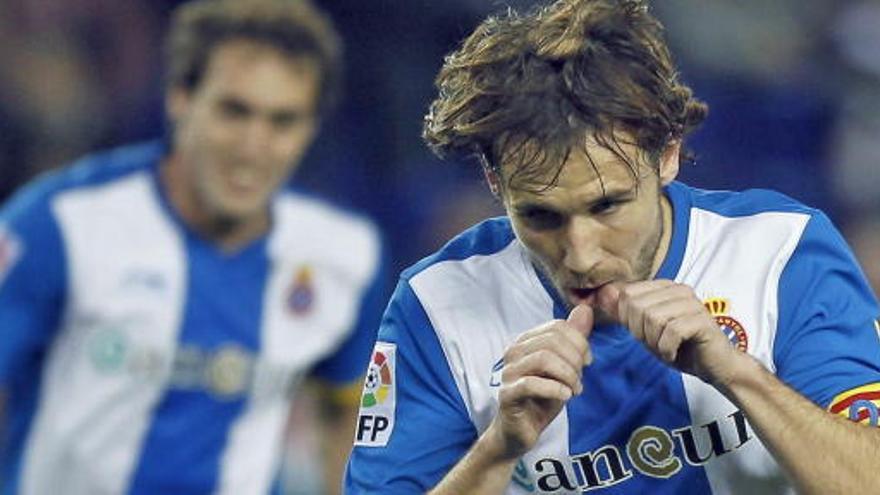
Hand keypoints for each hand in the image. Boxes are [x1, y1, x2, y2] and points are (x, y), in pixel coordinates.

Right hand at [487, 304, 592, 460]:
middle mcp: (514, 352)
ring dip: (567, 375)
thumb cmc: (542, 397)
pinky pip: (532, 384)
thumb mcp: (564, 367)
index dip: (579, 342)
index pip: (557, 327)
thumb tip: (585, 309)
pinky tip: (565, 396)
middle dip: (574, 360)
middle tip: (580, 379)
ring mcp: (509, 372)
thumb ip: (573, 339)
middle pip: (552, 341)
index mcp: (526, 341)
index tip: (588, 362)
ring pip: (543, 359)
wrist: (521, 430)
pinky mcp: (507, 394)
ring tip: (574, 390)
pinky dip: (555, 389)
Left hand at [596, 280, 742, 385]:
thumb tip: (601, 293)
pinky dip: (667, 348)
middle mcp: (679, 289)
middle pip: (637, 306)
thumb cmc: (678, 347)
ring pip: (652, 318)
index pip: (627, 294)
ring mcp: (692, 303)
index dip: (627, 319)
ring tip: (666, 347)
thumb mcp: (645, 330)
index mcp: (664, 286)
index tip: (643, 333)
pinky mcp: (702, 320)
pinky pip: (671, 332)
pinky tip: (674, 352)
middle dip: (640, 332)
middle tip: (656, 343)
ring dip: (654, 342)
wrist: (713, 366)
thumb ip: (624, 312)